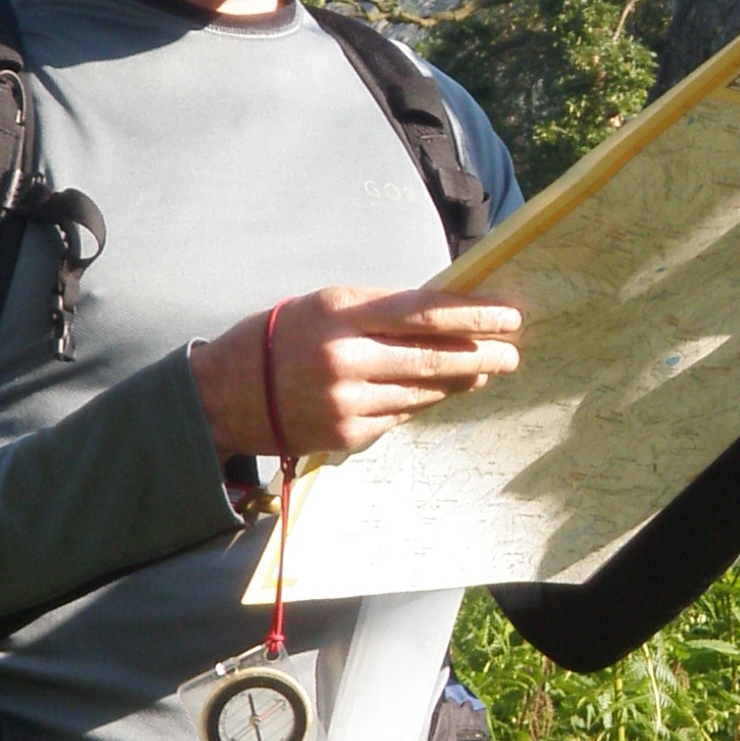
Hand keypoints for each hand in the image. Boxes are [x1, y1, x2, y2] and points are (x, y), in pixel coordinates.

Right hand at [191, 285, 521, 459]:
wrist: (227, 393)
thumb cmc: (283, 337)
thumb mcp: (327, 305)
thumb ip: (381, 309)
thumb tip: (445, 314)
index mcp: (340, 314)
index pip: (423, 312)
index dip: (472, 316)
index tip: (510, 315)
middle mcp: (344, 358)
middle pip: (432, 357)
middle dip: (482, 355)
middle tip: (513, 353)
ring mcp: (347, 402)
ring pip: (422, 390)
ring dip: (460, 380)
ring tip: (486, 371)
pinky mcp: (347, 434)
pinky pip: (401, 415)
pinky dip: (422, 401)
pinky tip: (440, 392)